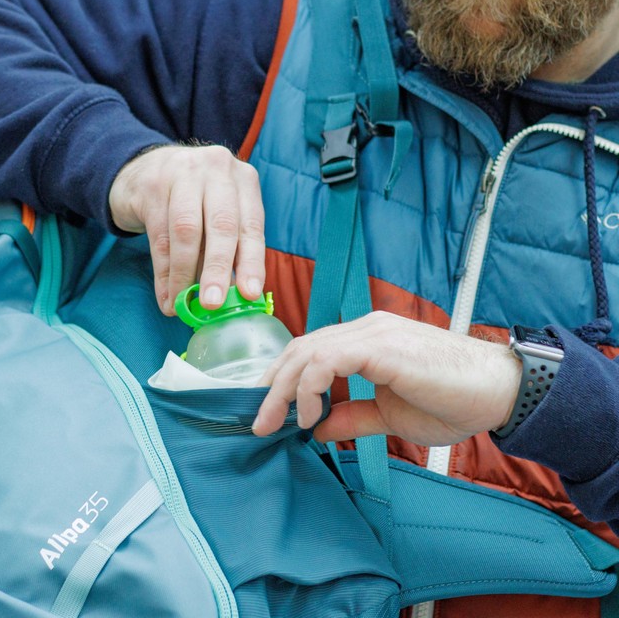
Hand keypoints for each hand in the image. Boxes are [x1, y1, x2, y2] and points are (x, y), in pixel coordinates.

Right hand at [108, 144, 265, 314]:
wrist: (143, 169)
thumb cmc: (192, 201)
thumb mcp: (216, 214)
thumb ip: (228, 248)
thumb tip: (234, 298)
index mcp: (243, 179)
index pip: (252, 225)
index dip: (252, 262)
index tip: (250, 294)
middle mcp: (216, 170)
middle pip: (221, 225)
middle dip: (218, 269)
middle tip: (213, 304)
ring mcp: (183, 173)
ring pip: (187, 231)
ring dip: (185, 274)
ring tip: (183, 305)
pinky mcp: (152, 185)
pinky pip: (160, 234)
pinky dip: (164, 271)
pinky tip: (165, 295)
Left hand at [252, 311, 521, 445]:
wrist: (499, 392)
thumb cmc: (453, 401)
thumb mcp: (390, 416)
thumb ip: (353, 416)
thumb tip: (316, 428)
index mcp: (365, 340)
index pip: (309, 351)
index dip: (281, 379)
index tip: (267, 412)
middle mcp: (364, 328)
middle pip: (299, 348)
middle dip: (271, 385)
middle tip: (257, 422)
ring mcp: (371, 333)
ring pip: (306, 351)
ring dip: (282, 389)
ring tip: (272, 423)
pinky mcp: (380, 345)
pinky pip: (327, 360)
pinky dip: (309, 387)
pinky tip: (309, 415)